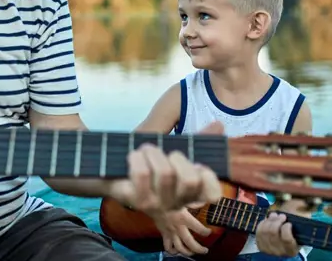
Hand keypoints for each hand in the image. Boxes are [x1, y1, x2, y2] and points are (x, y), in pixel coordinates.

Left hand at [106, 122, 223, 215]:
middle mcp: (176, 203)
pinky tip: (133, 156)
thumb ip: (197, 140)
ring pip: (166, 174)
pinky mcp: (137, 201)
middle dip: (176, 156)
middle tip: (163, 152)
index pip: (212, 193)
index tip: (195, 164)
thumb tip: (219, 125)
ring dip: (153, 152)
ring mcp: (157, 205)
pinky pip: (143, 174)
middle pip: (190, 180)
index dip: (207, 175)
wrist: (112, 172)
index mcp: (190, 193)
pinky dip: (137, 157)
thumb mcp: (174, 149)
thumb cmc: (149, 161)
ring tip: (145, 150)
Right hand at [150, 205, 210, 256]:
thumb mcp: (183, 199)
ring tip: (193, 253)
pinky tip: (176, 250)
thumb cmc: (169, 199)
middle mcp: (179, 228)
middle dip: (199, 249)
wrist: (153, 203)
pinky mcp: (164, 234)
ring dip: (187, 252)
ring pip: (180, 247)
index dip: (206, 232)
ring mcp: (171, 232)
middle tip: (205, 250)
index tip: (209, 232)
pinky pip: (168, 246)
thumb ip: (194, 202)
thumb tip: (204, 202)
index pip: (199, 228)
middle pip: (190, 243)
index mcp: (185, 218)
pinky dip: (172, 251)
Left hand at [255, 212, 298, 256]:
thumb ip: (298, 227)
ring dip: (270, 220)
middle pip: (273, 233)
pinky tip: (268, 220)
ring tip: (275, 215)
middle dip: (277, 220)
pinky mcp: (260, 245)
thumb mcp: (299, 234)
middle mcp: (279, 252)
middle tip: (281, 215)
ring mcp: (268, 250)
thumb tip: (296, 214)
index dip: (286, 228)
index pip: (286, 239)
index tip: (289, 223)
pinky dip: (263, 223)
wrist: (284, 245)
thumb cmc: (294, 237)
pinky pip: (259, 231)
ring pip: (265, 231)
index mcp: (291, 251)